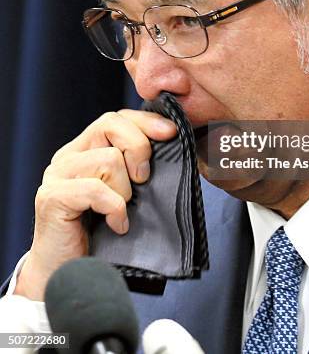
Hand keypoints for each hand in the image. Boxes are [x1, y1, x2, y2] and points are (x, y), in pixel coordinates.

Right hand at [14, 109, 175, 300]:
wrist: (69, 275)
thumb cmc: (102, 234)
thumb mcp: (126, 191)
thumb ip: (135, 165)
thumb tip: (168, 138)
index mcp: (84, 150)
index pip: (115, 118)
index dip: (145, 121)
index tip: (170, 132)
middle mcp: (67, 156)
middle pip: (110, 124)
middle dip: (138, 148)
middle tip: (142, 180)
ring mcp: (56, 175)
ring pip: (108, 159)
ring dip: (124, 190)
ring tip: (120, 212)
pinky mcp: (52, 197)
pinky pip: (97, 190)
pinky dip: (115, 209)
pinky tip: (116, 226)